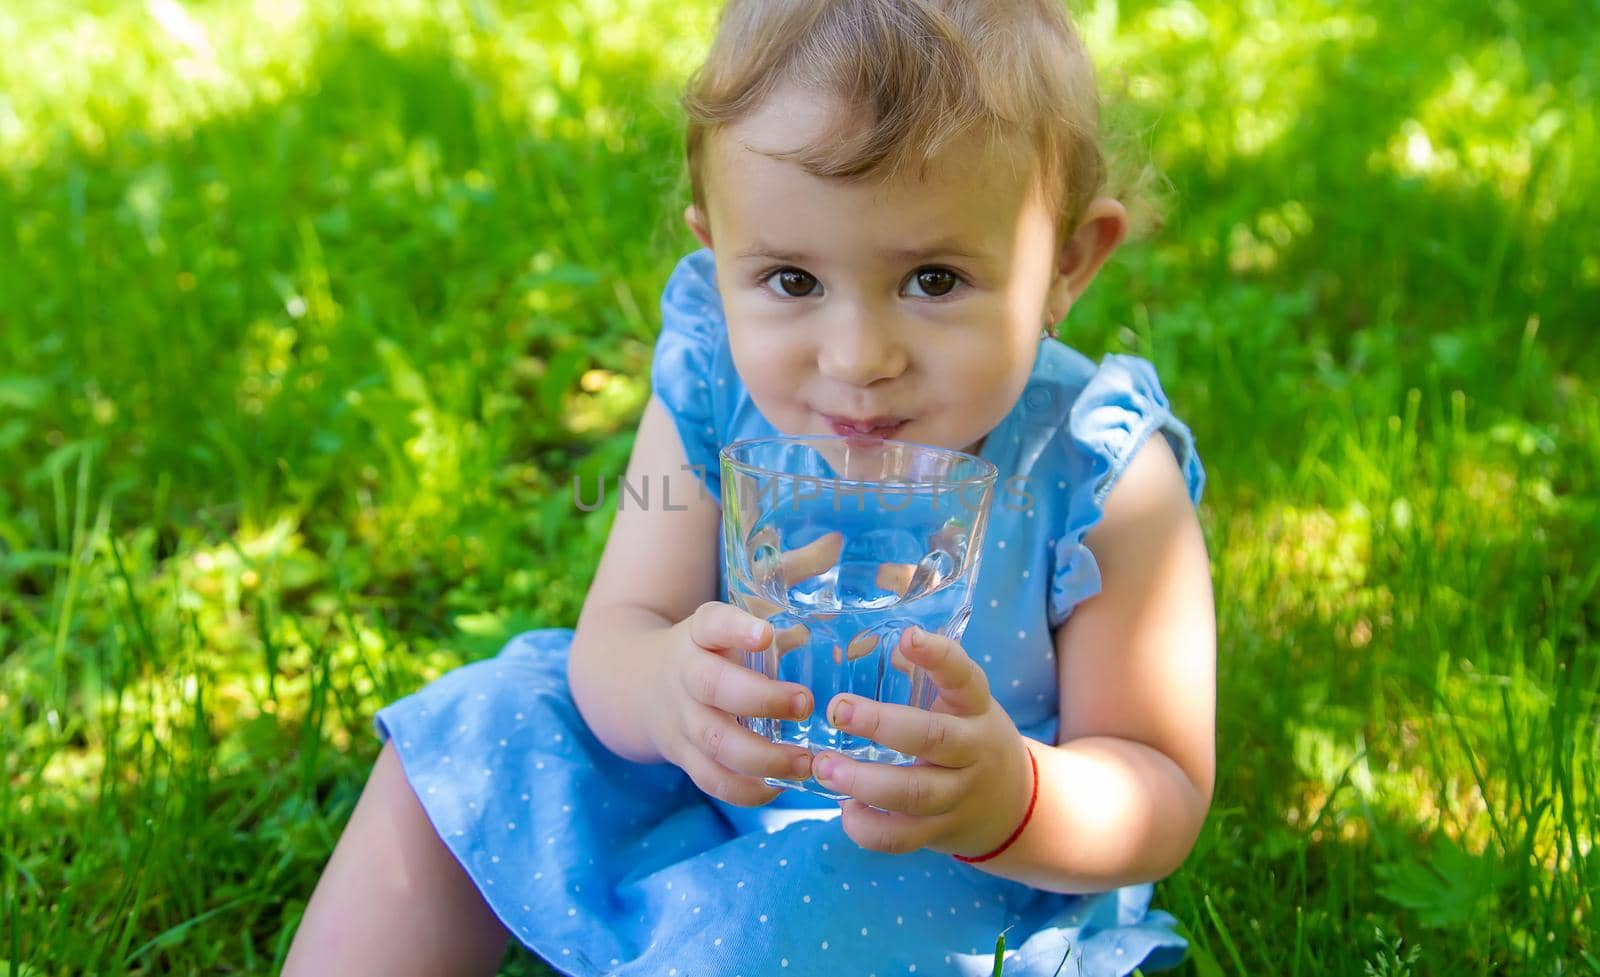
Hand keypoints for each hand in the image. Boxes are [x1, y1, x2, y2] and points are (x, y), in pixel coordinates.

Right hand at [645, 601, 815, 806]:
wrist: (639, 686)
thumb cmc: (711, 647)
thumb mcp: (731, 616)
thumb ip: (781, 584)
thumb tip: (832, 548)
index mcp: (698, 633)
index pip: (711, 623)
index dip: (736, 629)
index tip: (766, 634)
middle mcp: (685, 675)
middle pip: (713, 687)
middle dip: (762, 699)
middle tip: (805, 703)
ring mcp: (682, 720)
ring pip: (715, 742)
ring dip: (762, 756)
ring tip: (804, 761)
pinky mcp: (684, 756)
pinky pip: (711, 780)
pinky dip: (746, 790)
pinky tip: (780, 786)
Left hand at [812, 626, 1033, 857]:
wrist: (1012, 805)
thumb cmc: (968, 738)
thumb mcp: (962, 705)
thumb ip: (922, 679)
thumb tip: (856, 643)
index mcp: (976, 709)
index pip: (964, 677)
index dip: (938, 656)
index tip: (908, 636)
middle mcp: (973, 751)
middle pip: (933, 738)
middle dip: (882, 725)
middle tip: (837, 710)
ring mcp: (959, 795)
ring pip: (914, 793)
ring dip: (864, 782)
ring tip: (823, 767)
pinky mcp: (940, 832)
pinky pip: (902, 837)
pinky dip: (868, 829)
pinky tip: (844, 810)